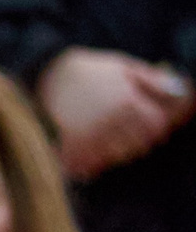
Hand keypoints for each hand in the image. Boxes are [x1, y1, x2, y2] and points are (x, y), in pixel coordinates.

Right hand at [38, 48, 193, 178]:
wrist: (50, 73)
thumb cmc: (93, 69)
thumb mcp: (126, 67)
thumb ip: (154, 81)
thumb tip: (182, 91)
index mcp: (127, 100)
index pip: (155, 126)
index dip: (156, 128)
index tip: (150, 126)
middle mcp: (111, 118)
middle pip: (138, 144)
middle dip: (139, 141)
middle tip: (130, 135)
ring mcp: (91, 132)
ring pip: (117, 155)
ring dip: (118, 152)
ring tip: (111, 143)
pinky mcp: (72, 142)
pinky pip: (91, 162)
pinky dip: (96, 164)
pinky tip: (93, 157)